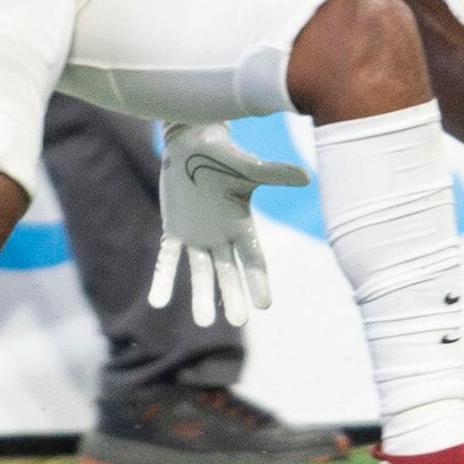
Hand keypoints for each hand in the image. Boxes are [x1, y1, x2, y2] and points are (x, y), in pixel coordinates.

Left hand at [148, 122, 308, 327]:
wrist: (191, 141)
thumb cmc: (224, 153)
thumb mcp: (249, 168)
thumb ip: (275, 175)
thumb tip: (306, 176)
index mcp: (241, 224)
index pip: (254, 258)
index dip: (259, 280)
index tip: (265, 305)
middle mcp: (220, 236)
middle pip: (229, 272)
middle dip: (233, 295)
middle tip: (239, 321)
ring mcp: (196, 236)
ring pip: (201, 272)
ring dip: (201, 296)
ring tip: (203, 322)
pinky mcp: (174, 230)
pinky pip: (168, 260)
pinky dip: (164, 280)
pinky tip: (157, 302)